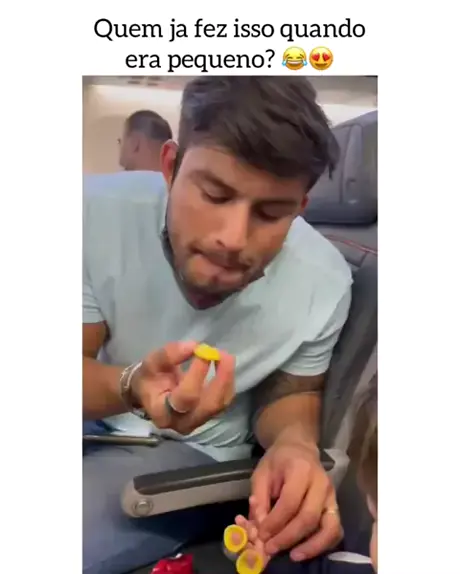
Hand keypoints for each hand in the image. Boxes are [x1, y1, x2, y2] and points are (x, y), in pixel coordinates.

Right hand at [132, 341, 234, 433]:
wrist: (151, 394)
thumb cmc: (150, 378)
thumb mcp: (151, 362)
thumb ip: (170, 354)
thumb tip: (194, 346)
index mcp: (162, 411)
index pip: (186, 396)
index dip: (197, 374)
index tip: (202, 352)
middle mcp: (181, 423)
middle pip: (209, 405)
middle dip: (221, 378)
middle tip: (222, 355)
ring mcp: (197, 422)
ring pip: (221, 403)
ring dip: (227, 378)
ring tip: (223, 356)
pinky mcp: (209, 416)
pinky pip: (224, 401)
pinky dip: (228, 382)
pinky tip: (223, 365)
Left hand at [251, 440, 342, 561]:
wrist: (299, 448)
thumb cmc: (278, 461)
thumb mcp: (261, 474)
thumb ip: (259, 499)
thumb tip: (259, 527)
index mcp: (301, 469)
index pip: (289, 502)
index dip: (275, 522)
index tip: (261, 535)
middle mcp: (321, 483)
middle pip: (309, 517)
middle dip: (288, 537)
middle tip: (271, 549)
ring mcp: (332, 495)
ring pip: (329, 527)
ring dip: (311, 546)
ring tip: (293, 556)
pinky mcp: (336, 506)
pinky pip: (335, 530)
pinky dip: (323, 544)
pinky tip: (306, 550)